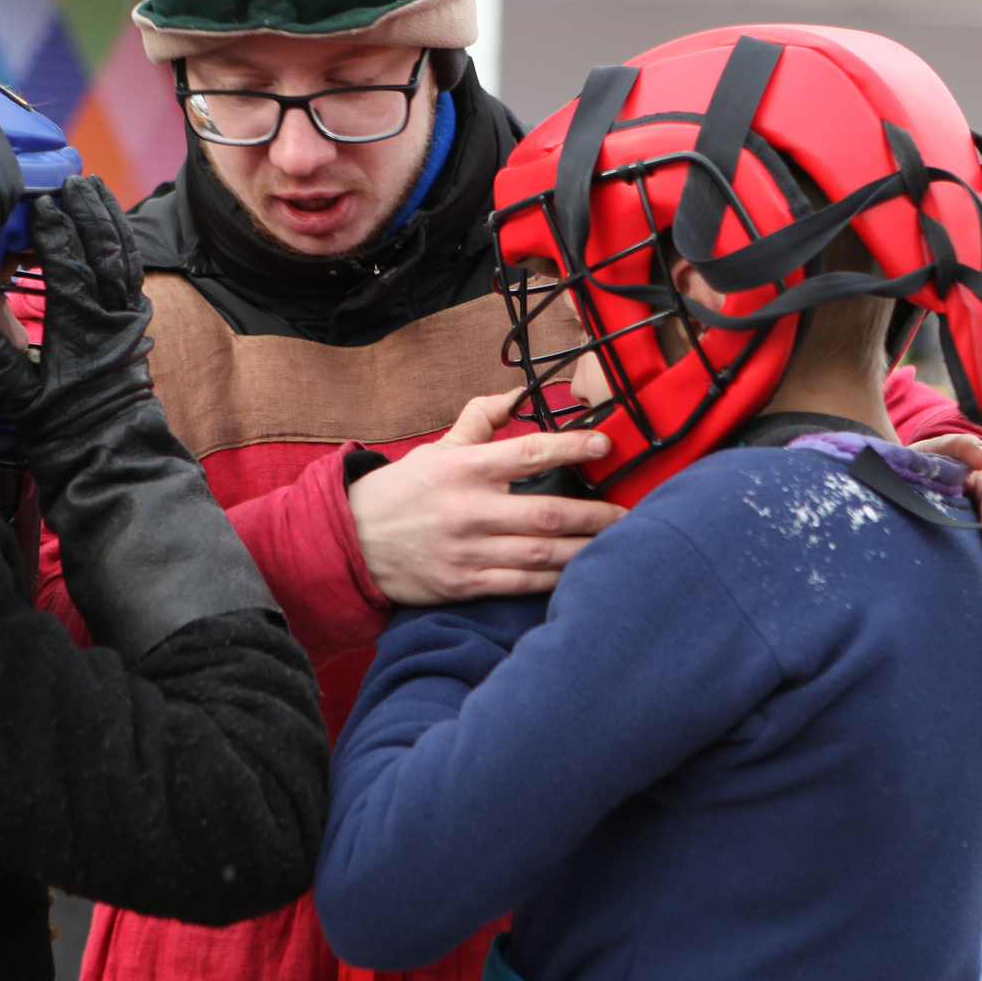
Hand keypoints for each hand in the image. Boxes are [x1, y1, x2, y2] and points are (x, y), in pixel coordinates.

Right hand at [0, 177, 151, 445]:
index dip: (54, 233)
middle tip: (74, 179)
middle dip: (88, 211)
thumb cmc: (63, 429)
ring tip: (96, 188)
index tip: (41, 203)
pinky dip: (124, 243)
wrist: (111, 455)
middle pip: (103, 250)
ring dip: (111, 218)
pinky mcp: (136, 324)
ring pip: (124, 255)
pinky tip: (115, 228)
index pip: (68, 266)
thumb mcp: (24, 403)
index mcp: (82, 328)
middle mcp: (111, 316)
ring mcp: (128, 318)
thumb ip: (0, 366)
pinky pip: (133, 272)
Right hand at [349, 391, 624, 605]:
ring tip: (616, 547)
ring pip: (540, 554)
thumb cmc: (401, 493)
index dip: (571, 447)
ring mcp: (467, 551)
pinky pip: (519, 585)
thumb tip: (515, 396)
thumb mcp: (436, 450)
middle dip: (595, 514)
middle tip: (630, 513)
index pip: (528, 452)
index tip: (606, 446)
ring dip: (583, 551)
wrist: (351, 542)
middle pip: (546, 512)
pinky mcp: (463, 584)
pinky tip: (579, 576)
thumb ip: (478, 421)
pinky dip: (553, 582)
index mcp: (464, 469)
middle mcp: (468, 510)